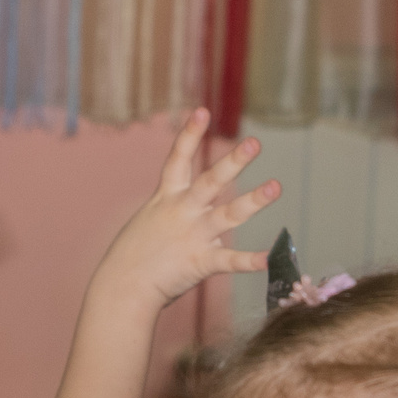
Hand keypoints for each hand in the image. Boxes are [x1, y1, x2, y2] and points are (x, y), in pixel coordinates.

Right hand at [94, 108, 279, 311]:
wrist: (121, 287)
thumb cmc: (132, 257)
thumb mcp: (148, 222)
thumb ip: (172, 213)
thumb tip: (188, 212)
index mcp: (166, 198)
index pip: (178, 159)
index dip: (190, 134)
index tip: (202, 111)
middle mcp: (182, 212)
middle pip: (210, 181)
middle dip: (233, 161)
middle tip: (254, 143)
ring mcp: (193, 236)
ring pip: (228, 215)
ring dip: (253, 201)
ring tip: (275, 187)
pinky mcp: (200, 263)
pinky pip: (230, 261)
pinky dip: (251, 261)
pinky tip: (271, 258)